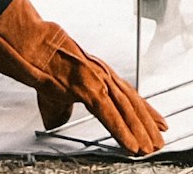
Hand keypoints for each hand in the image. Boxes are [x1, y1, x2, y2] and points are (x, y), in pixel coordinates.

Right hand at [0, 0, 166, 154]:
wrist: (32, 46)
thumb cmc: (41, 60)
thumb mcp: (55, 88)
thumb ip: (61, 105)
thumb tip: (58, 119)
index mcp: (99, 73)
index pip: (129, 94)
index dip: (145, 109)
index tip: (158, 121)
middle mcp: (103, 75)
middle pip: (133, 103)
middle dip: (148, 124)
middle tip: (159, 140)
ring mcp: (98, 81)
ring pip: (127, 111)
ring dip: (141, 132)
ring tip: (150, 147)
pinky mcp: (87, 90)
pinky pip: (110, 116)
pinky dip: (123, 132)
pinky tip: (132, 145)